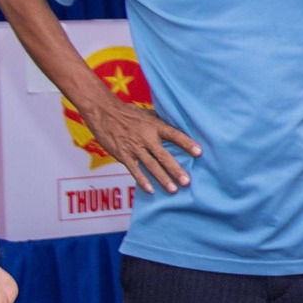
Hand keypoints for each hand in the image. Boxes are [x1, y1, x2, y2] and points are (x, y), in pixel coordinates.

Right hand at [78, 96, 200, 195]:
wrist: (103, 112)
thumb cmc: (127, 112)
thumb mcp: (147, 114)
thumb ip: (160, 122)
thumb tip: (176, 125)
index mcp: (155, 126)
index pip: (174, 135)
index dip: (187, 143)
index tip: (199, 152)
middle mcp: (146, 138)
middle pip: (164, 156)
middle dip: (176, 170)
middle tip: (187, 181)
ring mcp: (134, 148)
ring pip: (151, 166)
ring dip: (162, 178)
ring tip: (173, 189)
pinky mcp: (123, 155)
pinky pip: (134, 170)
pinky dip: (142, 180)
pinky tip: (151, 190)